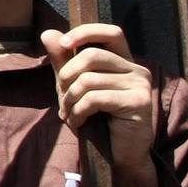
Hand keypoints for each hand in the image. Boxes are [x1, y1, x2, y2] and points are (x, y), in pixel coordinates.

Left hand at [41, 24, 156, 178]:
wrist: (117, 154)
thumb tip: (47, 32)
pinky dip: (79, 111)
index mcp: (123, 61)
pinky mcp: (139, 102)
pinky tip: (79, 122)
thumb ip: (63, 60)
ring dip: (70, 100)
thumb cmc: (97, 118)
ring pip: (89, 79)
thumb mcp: (74, 86)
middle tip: (62, 98)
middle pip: (92, 56)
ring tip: (69, 114)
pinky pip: (96, 98)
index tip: (62, 44)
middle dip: (67, 76)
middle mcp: (136, 69)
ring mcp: (140, 85)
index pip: (110, 32)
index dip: (85, 33)